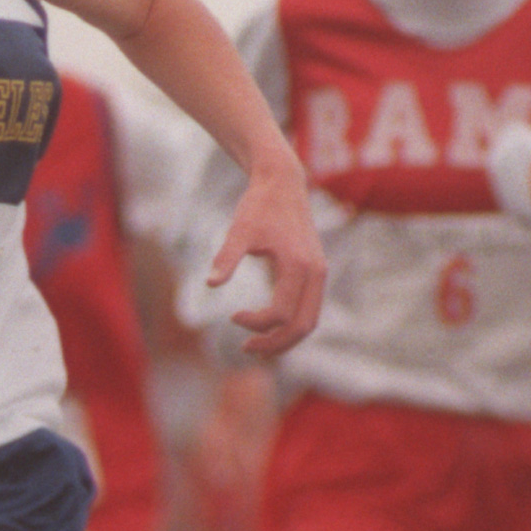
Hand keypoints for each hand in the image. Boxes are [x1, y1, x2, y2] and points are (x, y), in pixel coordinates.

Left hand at [207, 159, 325, 356]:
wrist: (283, 182)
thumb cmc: (259, 205)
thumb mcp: (239, 230)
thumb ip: (226, 258)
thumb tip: (210, 284)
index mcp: (298, 265)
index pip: (280, 313)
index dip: (255, 322)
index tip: (232, 316)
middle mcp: (315, 273)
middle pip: (302, 326)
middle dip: (275, 344)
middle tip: (246, 348)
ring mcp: (319, 274)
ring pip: (310, 321)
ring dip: (286, 339)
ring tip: (258, 346)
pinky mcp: (317, 272)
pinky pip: (310, 310)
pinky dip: (292, 325)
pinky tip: (269, 326)